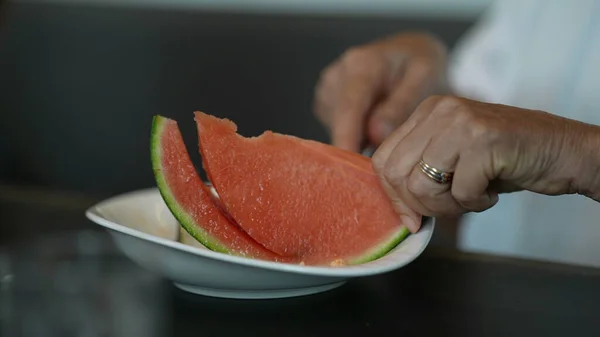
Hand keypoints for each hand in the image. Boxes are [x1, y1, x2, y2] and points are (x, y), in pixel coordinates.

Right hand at [313, 32, 448, 152]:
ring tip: (388, 132)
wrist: (410, 53)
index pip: (349, 108)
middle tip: (389, 162)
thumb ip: (401, 105)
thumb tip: (376, 135)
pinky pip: (339, 130)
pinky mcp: (326, 104)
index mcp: (361, 65)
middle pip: (341, 123)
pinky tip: (374, 126)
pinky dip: (356, 136)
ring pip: (339, 130)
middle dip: (359, 146)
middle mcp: (337, 75)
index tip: (349, 166)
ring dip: (360, 140)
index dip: (346, 139)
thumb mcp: (424, 78)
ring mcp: (328, 90)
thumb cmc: (421, 64)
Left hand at [372, 95, 599, 231]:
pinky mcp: (484, 140)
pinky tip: (492, 192)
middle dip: (419, 204)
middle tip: (449, 206)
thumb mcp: (454, 158)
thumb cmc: (505, 159)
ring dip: (448, 206)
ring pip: (422, 186)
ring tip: (472, 197)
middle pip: (397, 174)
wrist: (562, 150)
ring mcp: (462, 123)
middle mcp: (440, 111)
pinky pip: (461, 192)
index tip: (411, 216)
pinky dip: (476, 204)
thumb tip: (397, 208)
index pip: (383, 159)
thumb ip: (421, 171)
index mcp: (427, 112)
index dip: (392, 196)